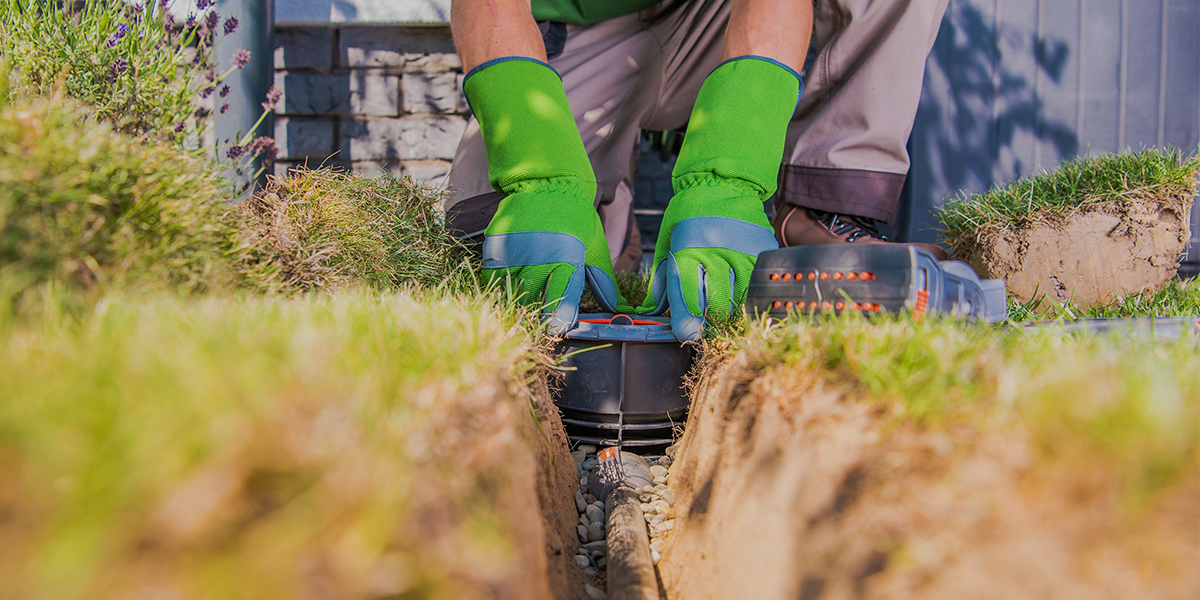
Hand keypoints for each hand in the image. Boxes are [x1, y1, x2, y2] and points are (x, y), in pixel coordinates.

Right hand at [482, 189, 629, 332]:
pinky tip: (509, 291)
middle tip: (541, 323)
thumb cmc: (576, 218)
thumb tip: (620, 311)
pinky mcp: (496, 247)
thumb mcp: (595, 247)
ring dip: (519, 304)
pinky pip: (493, 280)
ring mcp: (515, 252)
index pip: (562, 298)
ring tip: (525, 310)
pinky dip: (500, 289)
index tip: (558, 330)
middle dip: (538, 315)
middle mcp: (539, 258)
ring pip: (512, 293)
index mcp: (567, 259)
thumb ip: (604, 282)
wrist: (546, 184)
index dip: (559, 318)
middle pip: (534, 302)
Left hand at [636, 57, 800, 340]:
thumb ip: (662, 277)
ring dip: (730, 314)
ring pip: (740, 298)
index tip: (685, 335)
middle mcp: (716, 252)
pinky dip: (750, 298)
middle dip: (708, 324)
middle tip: (704, 333)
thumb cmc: (687, 212)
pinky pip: (758, 283)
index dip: (686, 323)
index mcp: (688, 250)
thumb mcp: (667, 241)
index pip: (687, 297)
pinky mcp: (761, 250)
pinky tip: (743, 305)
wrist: (722, 180)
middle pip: (715, 303)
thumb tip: (654, 310)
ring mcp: (742, 252)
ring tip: (723, 322)